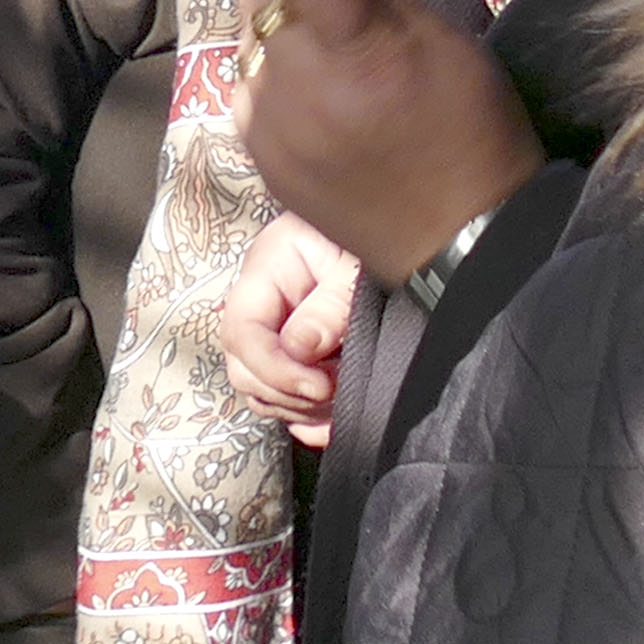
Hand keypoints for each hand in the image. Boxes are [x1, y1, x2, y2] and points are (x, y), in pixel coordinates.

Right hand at [219, 216, 360, 448]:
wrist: (400, 222)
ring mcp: (276, 328)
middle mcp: (262, 301)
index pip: (242, 332)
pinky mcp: (297, 350)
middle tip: (336, 390)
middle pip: (244, 365)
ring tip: (342, 396)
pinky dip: (306, 415)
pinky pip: (284, 395)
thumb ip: (329, 307)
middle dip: (286, 391)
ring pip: (260, 387)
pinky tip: (331, 422)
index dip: (274, 369)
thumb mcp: (357, 265)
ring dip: (298, 406)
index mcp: (268, 269)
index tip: (319, 386)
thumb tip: (299, 352)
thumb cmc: (379, 232)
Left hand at [231, 0, 544, 279]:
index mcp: (358, 56)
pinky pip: (244, 86)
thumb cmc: (471, 132)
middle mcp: (299, 89)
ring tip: (328, 44)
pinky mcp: (257, 156)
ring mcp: (269, 127)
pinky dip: (270, 72)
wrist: (458, 241)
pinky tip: (312, 89)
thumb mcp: (446, 44)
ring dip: (278, 21)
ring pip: (245, 35)